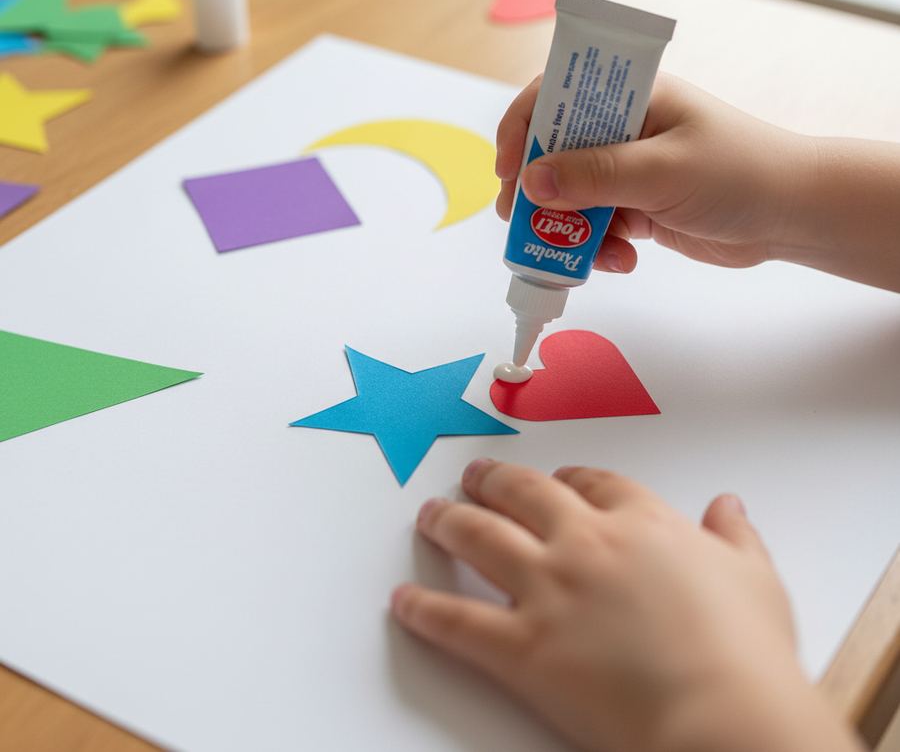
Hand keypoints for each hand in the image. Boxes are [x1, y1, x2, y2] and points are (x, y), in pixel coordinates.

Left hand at [392, 461, 861, 751]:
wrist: (724, 718)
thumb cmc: (747, 654)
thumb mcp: (756, 579)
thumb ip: (736, 535)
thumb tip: (728, 505)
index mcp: (640, 522)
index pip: (592, 483)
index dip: (566, 479)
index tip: (555, 481)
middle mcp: (585, 542)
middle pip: (523, 494)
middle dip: (492, 481)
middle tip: (472, 476)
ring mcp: (548, 590)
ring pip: (480, 538)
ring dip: (448, 523)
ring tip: (430, 516)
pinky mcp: (522, 647)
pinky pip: (458, 621)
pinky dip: (425, 610)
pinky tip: (404, 601)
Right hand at [495, 73, 809, 274]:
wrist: (790, 217)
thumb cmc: (739, 173)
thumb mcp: (663, 170)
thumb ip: (596, 176)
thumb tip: (530, 182)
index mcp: (630, 99)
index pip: (556, 97)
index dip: (522, 127)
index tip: (507, 170)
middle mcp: (622, 131)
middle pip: (553, 153)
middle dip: (535, 191)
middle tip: (522, 221)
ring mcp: (627, 171)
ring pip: (570, 197)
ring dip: (568, 229)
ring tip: (580, 256)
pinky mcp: (636, 208)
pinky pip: (596, 226)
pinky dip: (598, 248)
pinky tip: (623, 261)